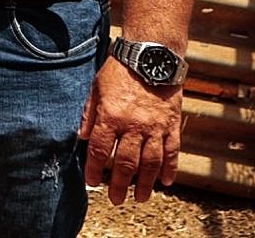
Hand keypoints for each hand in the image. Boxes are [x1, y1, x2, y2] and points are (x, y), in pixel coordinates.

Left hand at [79, 58, 182, 203]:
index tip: (91, 182)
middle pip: (126, 163)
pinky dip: (169, 169)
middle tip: (116, 199)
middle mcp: (133, 126)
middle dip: (119, 184)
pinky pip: (172, 152)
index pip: (100, 150)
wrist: (151, 55)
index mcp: (111, 116)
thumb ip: (89, 114)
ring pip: (150, 163)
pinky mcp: (172, 125)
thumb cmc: (120, 70)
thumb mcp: (96, 88)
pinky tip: (165, 182)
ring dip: (145, 184)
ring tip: (140, 198)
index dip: (94, 169)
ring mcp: (155, 127)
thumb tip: (81, 137)